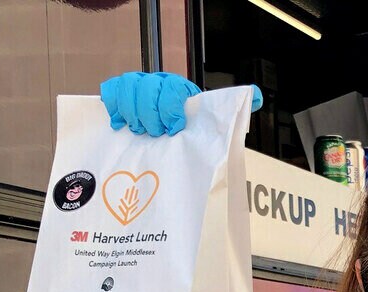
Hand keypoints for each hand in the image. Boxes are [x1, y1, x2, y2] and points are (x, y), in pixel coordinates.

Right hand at [100, 72, 262, 136]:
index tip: (174, 128)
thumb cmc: (192, 130)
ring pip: (128, 87)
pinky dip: (113, 105)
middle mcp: (159, 83)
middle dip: (151, 114)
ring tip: (140, 131)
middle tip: (156, 133)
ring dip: (132, 112)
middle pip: (147, 87)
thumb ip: (230, 110)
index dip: (170, 108)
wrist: (172, 133)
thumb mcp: (210, 122)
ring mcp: (139, 88)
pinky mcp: (121, 96)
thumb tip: (256, 97)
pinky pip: (112, 91)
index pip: (172, 88)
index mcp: (181, 88)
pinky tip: (119, 123)